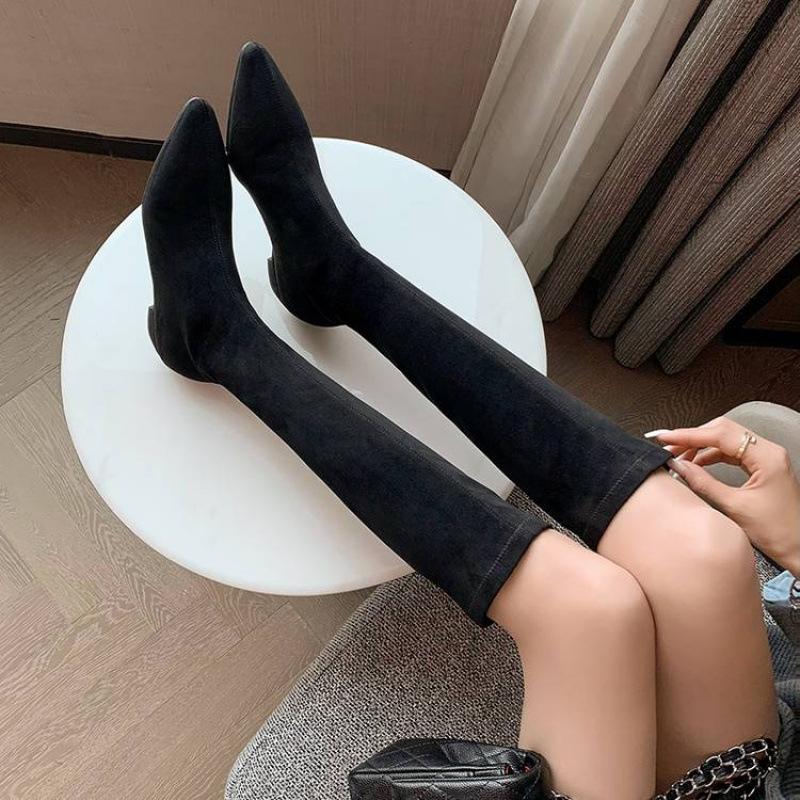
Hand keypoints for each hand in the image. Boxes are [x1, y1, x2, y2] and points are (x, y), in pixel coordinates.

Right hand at [654, 416, 799, 576]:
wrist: (799, 548)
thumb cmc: (778, 532)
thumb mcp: (735, 507)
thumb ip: (703, 483)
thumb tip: (679, 465)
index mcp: (767, 457)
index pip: (720, 434)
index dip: (689, 435)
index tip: (666, 437)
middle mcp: (769, 451)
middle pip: (723, 430)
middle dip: (693, 437)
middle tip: (669, 446)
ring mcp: (767, 457)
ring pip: (726, 439)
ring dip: (701, 445)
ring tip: (679, 455)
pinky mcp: (763, 466)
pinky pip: (732, 451)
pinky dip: (711, 454)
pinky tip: (696, 463)